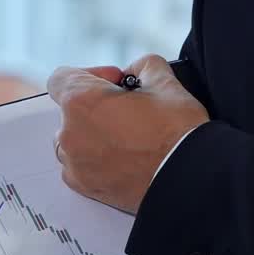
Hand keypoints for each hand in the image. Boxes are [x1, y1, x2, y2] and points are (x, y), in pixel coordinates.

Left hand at [46, 54, 209, 213]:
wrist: (191, 179)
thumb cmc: (177, 134)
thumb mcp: (164, 80)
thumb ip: (142, 66)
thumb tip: (137, 72)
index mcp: (81, 102)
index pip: (62, 78)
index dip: (92, 74)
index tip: (115, 83)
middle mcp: (70, 134)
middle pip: (70, 109)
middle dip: (96, 105)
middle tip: (129, 109)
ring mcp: (76, 165)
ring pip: (74, 139)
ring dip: (94, 133)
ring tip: (129, 135)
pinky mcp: (87, 188)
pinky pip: (81, 166)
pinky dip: (96, 159)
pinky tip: (126, 156)